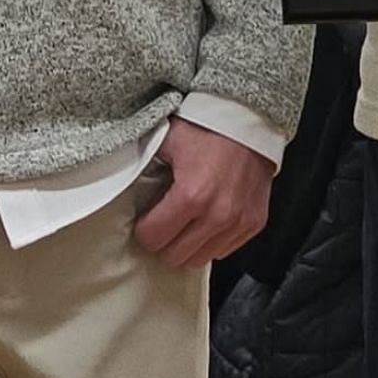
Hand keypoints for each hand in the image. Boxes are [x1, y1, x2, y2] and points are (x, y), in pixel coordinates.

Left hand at [132, 117, 273, 269]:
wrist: (249, 118)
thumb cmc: (208, 125)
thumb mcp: (167, 139)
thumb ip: (144, 164)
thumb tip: (123, 180)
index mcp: (191, 195)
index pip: (153, 239)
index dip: (143, 230)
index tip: (145, 221)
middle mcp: (217, 214)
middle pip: (175, 256)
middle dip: (164, 241)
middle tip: (162, 223)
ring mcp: (238, 222)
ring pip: (200, 259)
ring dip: (188, 245)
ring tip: (185, 222)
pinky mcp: (254, 223)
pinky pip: (224, 249)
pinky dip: (212, 240)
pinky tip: (206, 220)